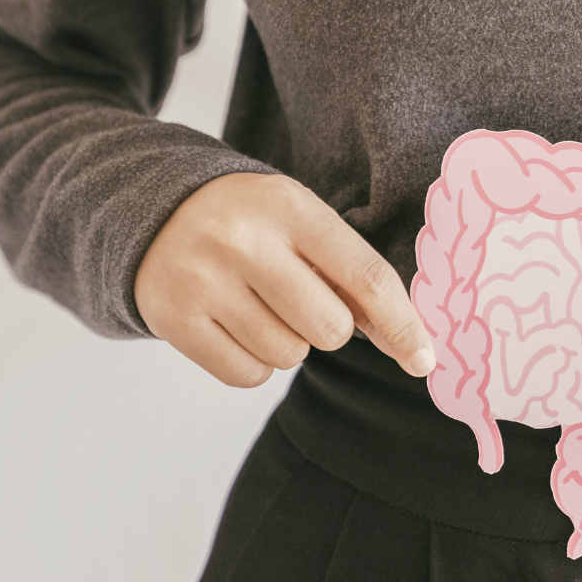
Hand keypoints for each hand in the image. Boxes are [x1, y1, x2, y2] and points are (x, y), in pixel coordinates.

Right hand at [135, 172, 435, 387]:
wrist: (156, 213)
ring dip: (289, 343)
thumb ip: (352, 274)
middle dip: (329, 327)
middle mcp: (243, 240)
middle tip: (300, 299)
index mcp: (289, 206)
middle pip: (330, 328)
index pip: (365, 276)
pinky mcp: (174, 319)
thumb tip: (410, 345)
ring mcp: (203, 281)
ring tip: (260, 304)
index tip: (425, 360)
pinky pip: (248, 375)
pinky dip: (255, 362)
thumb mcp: (301, 222)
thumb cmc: (253, 224)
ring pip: (289, 356)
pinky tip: (236, 325)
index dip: (403, 325)